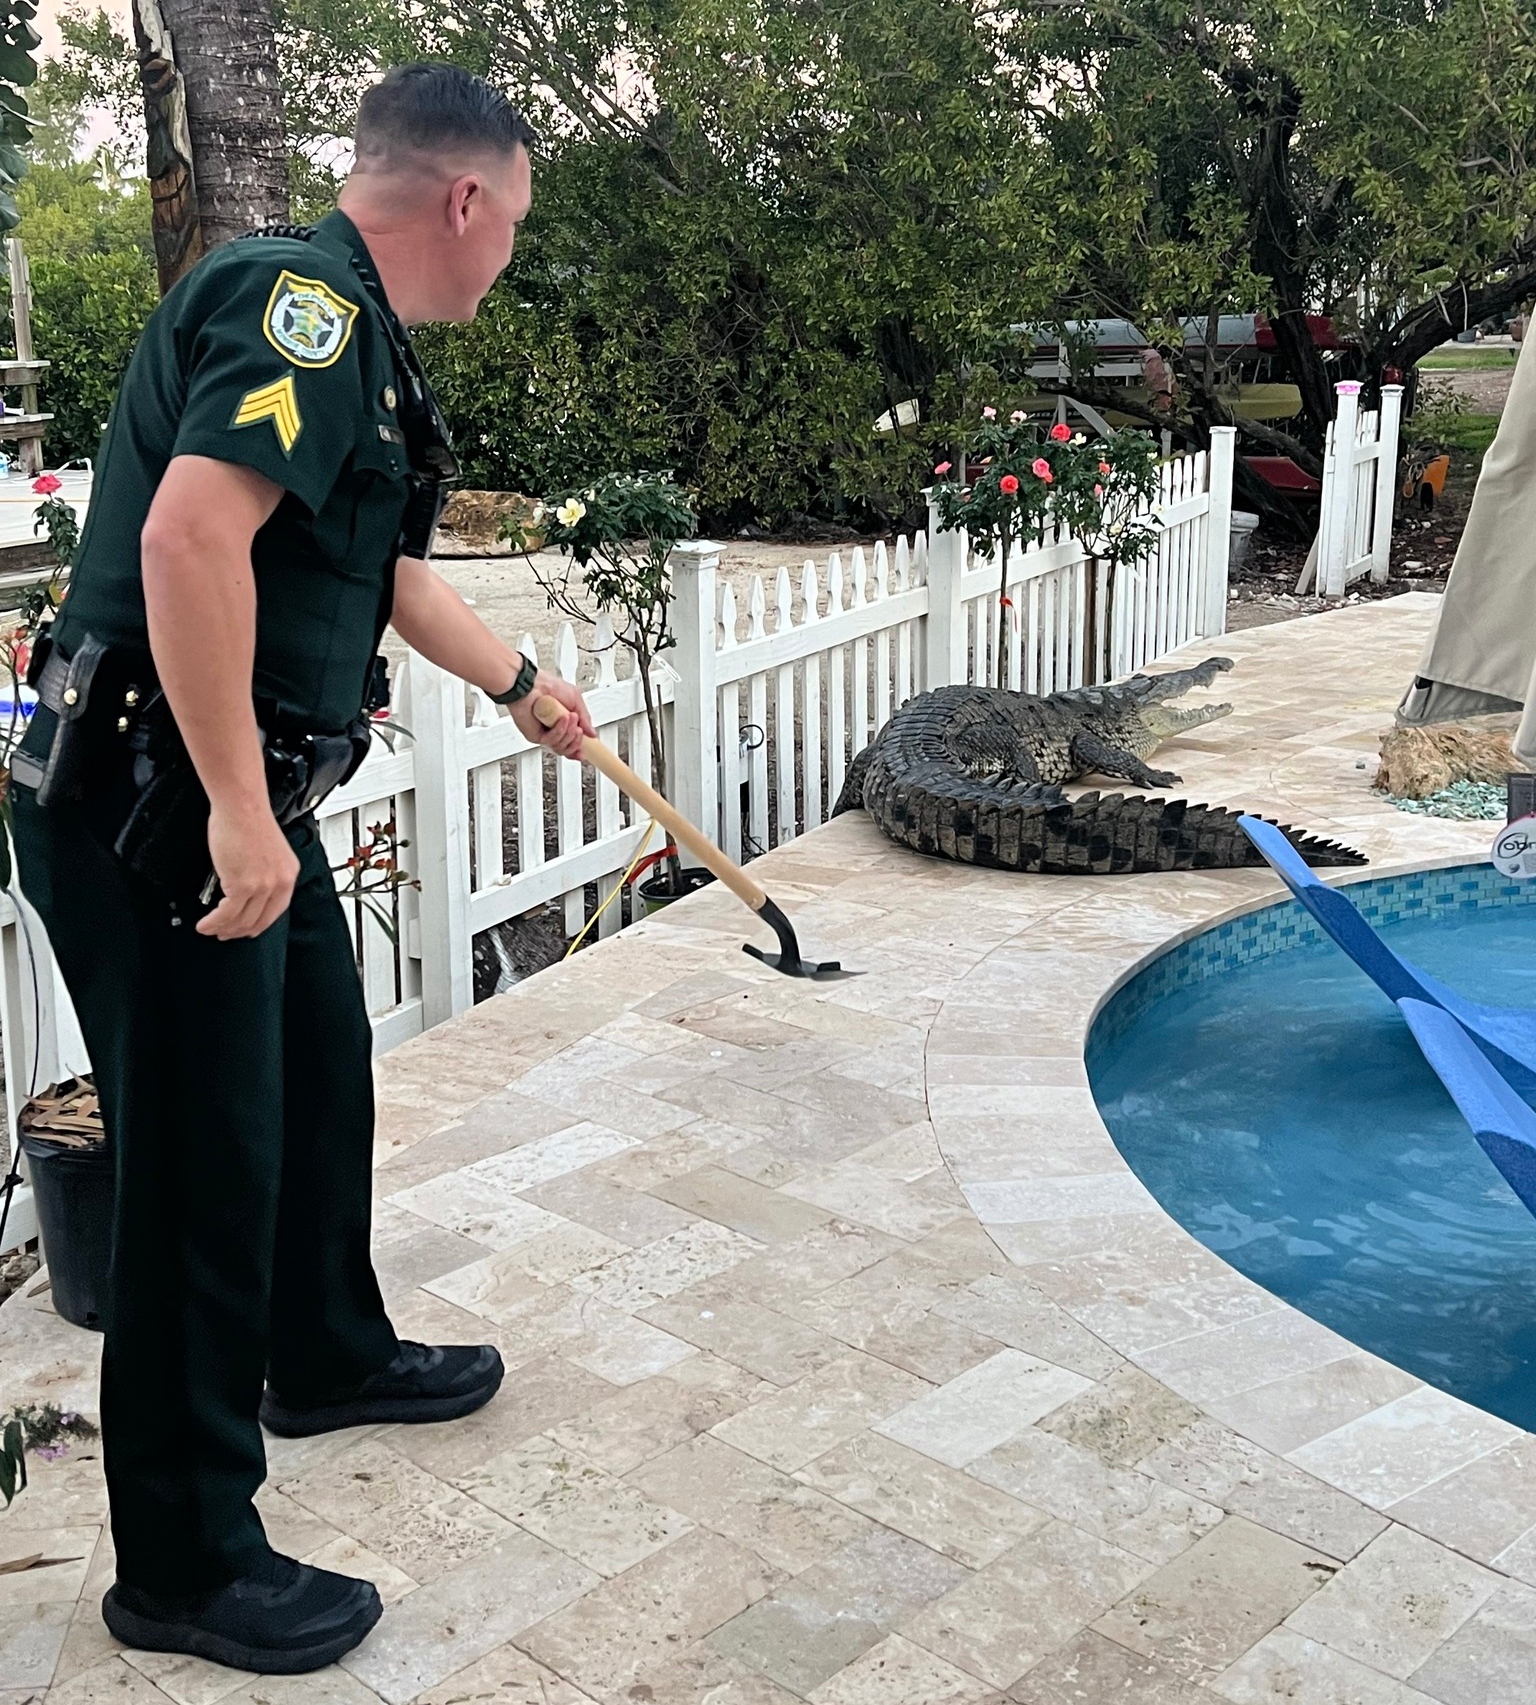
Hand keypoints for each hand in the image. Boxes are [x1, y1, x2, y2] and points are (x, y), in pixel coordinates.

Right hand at [196, 799, 299, 939]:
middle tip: (225, 933)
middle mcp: (279, 882)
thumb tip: (246, 892)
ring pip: (241, 920)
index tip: (247, 928)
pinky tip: (206, 923)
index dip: (258, 924)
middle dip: (239, 931)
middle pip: (259, 920)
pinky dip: (213, 922)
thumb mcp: (268, 852)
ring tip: (211, 930)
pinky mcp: (243, 885)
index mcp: (288, 875)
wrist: (241, 806)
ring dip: (223, 929)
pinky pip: (226, 913)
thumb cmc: (249, 820)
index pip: (275, 911)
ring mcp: (262, 886)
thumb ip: (263, 874)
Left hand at [511, 670, 592, 760]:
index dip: (579, 749)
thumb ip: (585, 718)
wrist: (530, 683)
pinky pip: (551, 740)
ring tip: (570, 718)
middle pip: (567, 750)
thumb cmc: (547, 685)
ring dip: (569, 733)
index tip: (587, 749)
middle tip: (579, 729)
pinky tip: (562, 719)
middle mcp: (553, 731)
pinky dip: (560, 730)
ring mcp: (543, 734)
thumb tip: (592, 733)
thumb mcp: (575, 699)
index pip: (571, 743)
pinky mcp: (534, 736)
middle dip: (577, 741)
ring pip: (561, 747)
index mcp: (563, 724)